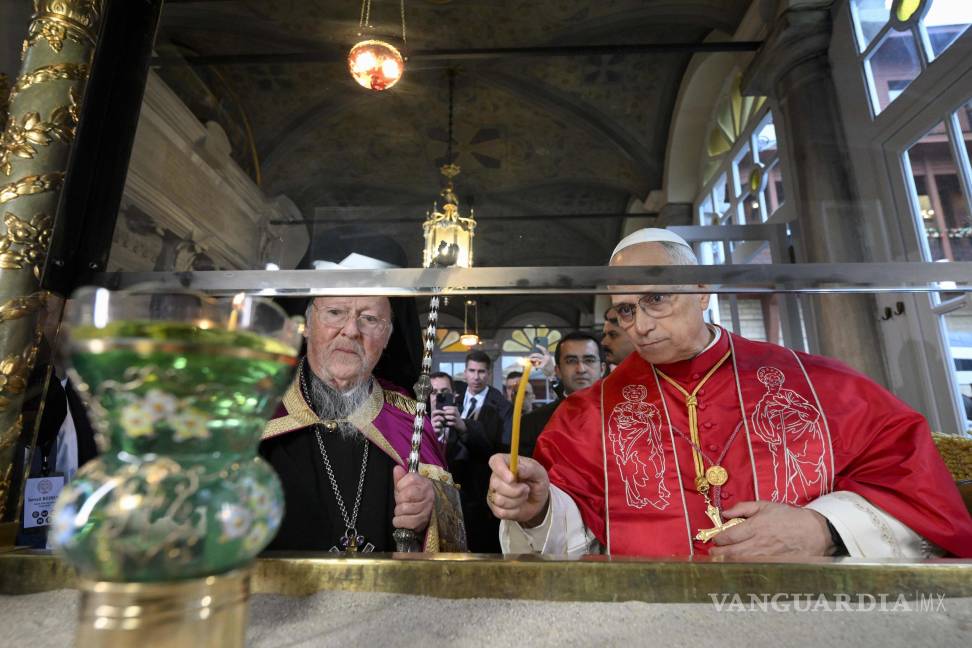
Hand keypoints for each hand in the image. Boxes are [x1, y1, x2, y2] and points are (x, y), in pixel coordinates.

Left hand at [392, 466, 434, 532]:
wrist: (424, 515)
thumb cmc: (413, 499)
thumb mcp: (406, 487)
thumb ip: (401, 478)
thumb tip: (397, 468)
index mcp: (424, 483)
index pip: (410, 479)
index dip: (401, 485)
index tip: (401, 489)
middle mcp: (428, 495)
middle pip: (406, 494)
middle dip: (399, 499)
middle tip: (402, 502)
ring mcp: (426, 509)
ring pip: (404, 508)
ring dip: (398, 511)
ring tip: (402, 511)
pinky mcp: (422, 522)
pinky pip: (405, 521)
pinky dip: (399, 521)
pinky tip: (402, 519)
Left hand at [441, 404, 465, 431]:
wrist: (459, 424)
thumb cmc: (453, 417)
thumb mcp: (452, 412)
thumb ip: (448, 410)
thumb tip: (441, 407)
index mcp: (456, 411)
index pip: (453, 408)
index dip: (448, 407)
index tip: (443, 408)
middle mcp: (457, 415)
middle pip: (453, 412)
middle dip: (448, 412)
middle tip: (443, 413)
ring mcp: (457, 420)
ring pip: (453, 418)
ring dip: (448, 417)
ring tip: (444, 417)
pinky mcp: (455, 425)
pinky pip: (452, 423)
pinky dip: (448, 423)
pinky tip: (445, 422)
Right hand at [486, 454, 549, 527]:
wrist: (538, 499)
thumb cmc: (537, 480)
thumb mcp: (539, 472)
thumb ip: (529, 469)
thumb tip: (518, 469)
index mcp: (506, 463)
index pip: (495, 461)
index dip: (501, 470)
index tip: (512, 478)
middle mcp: (496, 477)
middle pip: (496, 484)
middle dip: (515, 490)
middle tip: (526, 489)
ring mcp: (494, 492)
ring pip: (499, 500)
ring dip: (517, 501)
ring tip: (523, 496)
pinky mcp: (495, 507)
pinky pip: (501, 512)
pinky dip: (514, 511)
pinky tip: (518, 505)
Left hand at [528, 349, 554, 378]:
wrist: (552, 373)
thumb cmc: (549, 366)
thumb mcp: (547, 360)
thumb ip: (543, 357)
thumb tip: (535, 355)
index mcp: (548, 356)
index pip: (544, 350)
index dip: (540, 347)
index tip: (536, 345)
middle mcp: (546, 358)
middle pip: (538, 355)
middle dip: (533, 355)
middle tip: (530, 356)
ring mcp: (545, 362)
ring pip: (536, 359)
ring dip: (532, 359)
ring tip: (530, 360)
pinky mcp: (543, 367)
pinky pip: (536, 365)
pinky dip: (534, 365)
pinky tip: (533, 365)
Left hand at [708, 501, 834, 557]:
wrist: (814, 532)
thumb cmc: (789, 517)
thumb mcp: (766, 505)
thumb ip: (743, 507)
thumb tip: (725, 512)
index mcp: (755, 526)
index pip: (729, 536)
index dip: (718, 539)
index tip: (715, 538)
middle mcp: (759, 543)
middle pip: (732, 552)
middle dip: (718, 553)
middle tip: (713, 551)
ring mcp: (766, 556)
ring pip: (740, 562)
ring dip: (728, 562)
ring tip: (721, 559)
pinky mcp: (773, 565)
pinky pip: (753, 568)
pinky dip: (743, 568)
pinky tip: (738, 566)